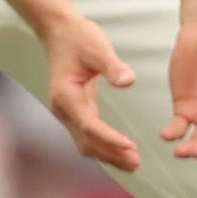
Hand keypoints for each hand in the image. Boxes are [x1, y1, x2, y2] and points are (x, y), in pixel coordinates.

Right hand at [39, 14, 141, 170]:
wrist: (60, 33)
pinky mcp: (75, 111)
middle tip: (136, 163)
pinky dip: (104, 147)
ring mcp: (67, 112)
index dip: (109, 138)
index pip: (89, 124)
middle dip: (111, 154)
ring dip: (108, 155)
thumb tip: (129, 81)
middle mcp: (63, 108)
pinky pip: (88, 135)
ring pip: (86, 142)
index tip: (129, 146)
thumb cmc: (78, 38)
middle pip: (86, 140)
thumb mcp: (97, 47)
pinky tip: (120, 153)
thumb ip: (113, 66)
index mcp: (66, 95)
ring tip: (133, 164)